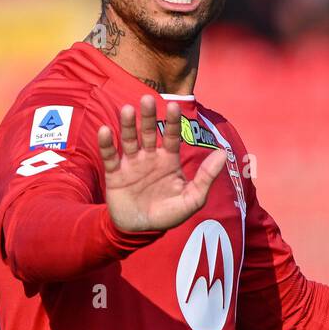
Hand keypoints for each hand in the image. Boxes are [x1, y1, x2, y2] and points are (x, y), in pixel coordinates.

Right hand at [98, 96, 226, 233]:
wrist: (141, 231)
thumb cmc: (168, 214)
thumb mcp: (192, 200)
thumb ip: (206, 177)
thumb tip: (222, 153)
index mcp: (168, 160)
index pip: (171, 137)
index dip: (172, 122)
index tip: (173, 106)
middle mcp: (149, 157)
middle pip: (148, 132)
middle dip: (148, 117)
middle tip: (147, 99)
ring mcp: (131, 164)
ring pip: (129, 140)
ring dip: (127, 125)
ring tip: (126, 110)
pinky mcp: (115, 174)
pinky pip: (110, 156)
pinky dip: (107, 144)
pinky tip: (106, 130)